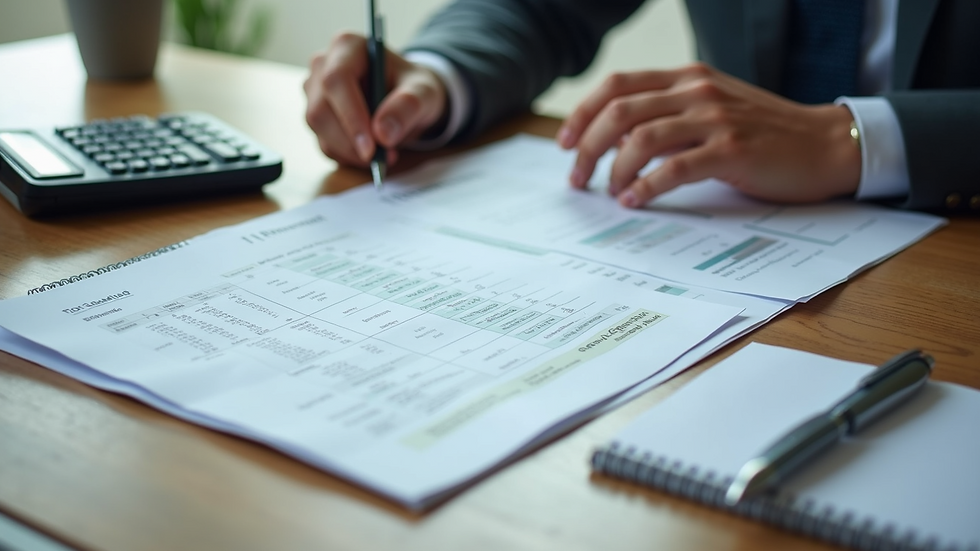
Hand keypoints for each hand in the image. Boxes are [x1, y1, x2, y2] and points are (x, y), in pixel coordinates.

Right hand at [304, 33, 448, 166]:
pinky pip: (324, 144)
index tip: (372, 146)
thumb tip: (382, 134)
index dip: (351, 116)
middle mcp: (323, 65)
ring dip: (350, 151)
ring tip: (385, 155)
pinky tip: (372, 154)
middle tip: (382, 159)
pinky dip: (348, 156)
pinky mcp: (316, 116)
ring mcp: (314, 92)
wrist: (408, 98)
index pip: (336, 80)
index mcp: (348, 46)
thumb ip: (408, 106)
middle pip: (320, 109)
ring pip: (319, 130)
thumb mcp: (424, 93)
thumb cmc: (414, 87)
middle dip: (350, 141)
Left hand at [556, 63, 860, 207]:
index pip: (616, 85)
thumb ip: (669, 116)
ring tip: (607, 192)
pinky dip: (646, 186)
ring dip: (613, 169)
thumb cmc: (764, 133)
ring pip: (641, 137)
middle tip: (577, 178)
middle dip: (587, 147)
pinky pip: (674, 168)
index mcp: (687, 77)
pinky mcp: (732, 150)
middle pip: (619, 111)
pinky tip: (634, 200)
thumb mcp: (712, 109)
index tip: (564, 143)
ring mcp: (715, 118)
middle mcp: (696, 90)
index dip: (582, 113)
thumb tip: (617, 141)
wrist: (826, 144)